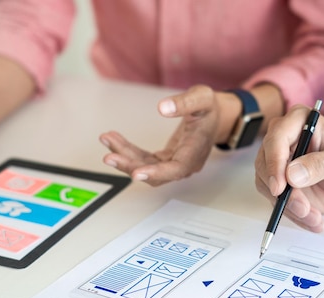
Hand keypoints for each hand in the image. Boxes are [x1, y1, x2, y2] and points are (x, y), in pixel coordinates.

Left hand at [99, 85, 221, 185]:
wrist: (216, 116)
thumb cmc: (209, 108)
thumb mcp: (202, 98)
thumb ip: (185, 102)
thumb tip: (163, 108)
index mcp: (195, 151)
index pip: (175, 169)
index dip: (156, 173)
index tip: (136, 173)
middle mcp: (185, 163)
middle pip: (155, 174)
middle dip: (130, 165)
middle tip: (109, 157)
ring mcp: (174, 163)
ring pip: (145, 167)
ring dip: (124, 156)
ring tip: (107, 139)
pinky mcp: (165, 159)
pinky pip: (143, 160)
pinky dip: (127, 151)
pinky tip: (114, 139)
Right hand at [255, 105, 323, 231]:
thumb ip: (321, 165)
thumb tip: (292, 174)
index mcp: (299, 121)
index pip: (276, 138)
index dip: (274, 163)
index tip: (280, 188)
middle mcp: (283, 139)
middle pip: (265, 164)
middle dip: (282, 192)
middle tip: (303, 209)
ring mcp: (278, 162)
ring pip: (267, 185)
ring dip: (288, 207)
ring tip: (314, 217)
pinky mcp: (278, 182)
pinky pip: (275, 200)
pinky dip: (292, 214)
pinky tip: (312, 220)